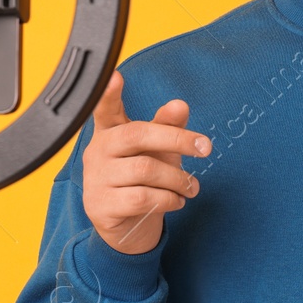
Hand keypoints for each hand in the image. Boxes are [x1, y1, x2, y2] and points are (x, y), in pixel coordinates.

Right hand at [82, 68, 210, 255]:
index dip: (109, 94)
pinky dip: (168, 199)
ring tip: (192, 187)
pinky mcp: (102, 206)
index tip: (115, 76)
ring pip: (146, 170)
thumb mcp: (157, 150)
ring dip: (178, 178)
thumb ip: (167, 127)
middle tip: (206, 148)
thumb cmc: (141, 180)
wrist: (126, 227)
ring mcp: (97, 179)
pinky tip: (176, 201)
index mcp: (109, 131)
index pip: (105, 109)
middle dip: (177, 139)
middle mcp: (98, 151)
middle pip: (137, 135)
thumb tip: (180, 105)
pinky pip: (143, 198)